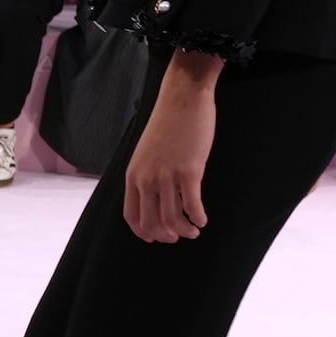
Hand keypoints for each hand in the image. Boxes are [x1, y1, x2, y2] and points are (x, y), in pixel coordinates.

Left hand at [121, 55, 221, 242]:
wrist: (183, 98)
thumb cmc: (168, 123)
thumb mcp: (146, 152)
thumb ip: (147, 174)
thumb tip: (157, 197)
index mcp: (134, 175)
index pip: (132, 216)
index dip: (144, 232)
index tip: (157, 237)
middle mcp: (146, 179)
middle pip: (153, 222)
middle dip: (167, 235)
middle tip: (180, 236)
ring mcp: (167, 176)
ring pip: (173, 218)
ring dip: (185, 230)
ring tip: (195, 230)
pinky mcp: (189, 171)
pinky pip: (192, 205)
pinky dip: (198, 217)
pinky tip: (203, 219)